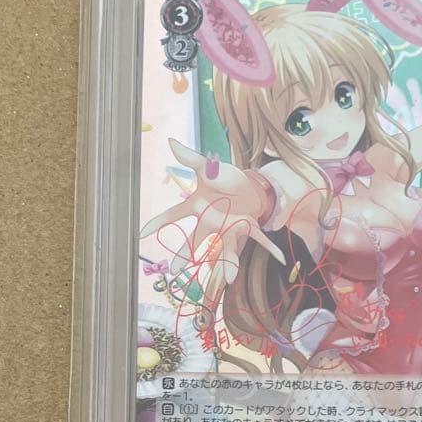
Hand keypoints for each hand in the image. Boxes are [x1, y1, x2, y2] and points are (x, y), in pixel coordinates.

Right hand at [140, 139, 283, 302]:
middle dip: (185, 254)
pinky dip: (270, 247)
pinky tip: (280, 257)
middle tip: (174, 272)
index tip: (141, 234)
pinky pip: (258, 238)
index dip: (157, 223)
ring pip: (225, 246)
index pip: (174, 215)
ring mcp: (228, 227)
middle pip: (196, 239)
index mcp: (197, 206)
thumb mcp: (209, 166)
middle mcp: (210, 221)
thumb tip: (170, 142)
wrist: (249, 185)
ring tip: (228, 279)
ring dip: (227, 262)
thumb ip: (191, 158)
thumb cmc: (224, 177)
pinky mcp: (246, 228)